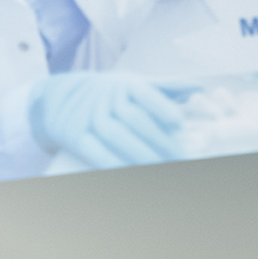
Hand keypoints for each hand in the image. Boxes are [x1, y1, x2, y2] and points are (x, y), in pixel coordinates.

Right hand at [28, 73, 189, 168]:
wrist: (58, 98)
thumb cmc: (107, 93)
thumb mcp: (131, 84)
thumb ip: (165, 87)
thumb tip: (199, 88)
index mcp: (124, 83)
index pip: (144, 92)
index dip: (162, 106)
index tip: (180, 122)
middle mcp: (105, 97)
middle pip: (134, 119)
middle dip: (159, 140)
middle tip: (181, 159)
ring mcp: (87, 115)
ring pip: (116, 136)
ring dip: (140, 155)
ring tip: (162, 170)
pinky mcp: (73, 134)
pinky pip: (95, 151)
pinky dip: (113, 164)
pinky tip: (132, 174)